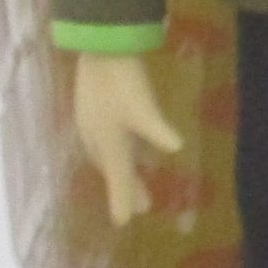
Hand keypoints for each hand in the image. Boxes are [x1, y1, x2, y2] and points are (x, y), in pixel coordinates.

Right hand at [71, 53, 181, 223]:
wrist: (99, 45)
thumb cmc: (122, 79)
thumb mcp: (143, 107)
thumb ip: (157, 129)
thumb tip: (175, 146)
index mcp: (107, 143)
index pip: (118, 178)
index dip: (123, 200)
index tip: (124, 223)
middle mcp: (96, 138)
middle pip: (113, 169)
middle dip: (127, 187)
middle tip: (142, 208)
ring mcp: (92, 123)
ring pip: (109, 155)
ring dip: (123, 170)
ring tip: (138, 182)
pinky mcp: (94, 109)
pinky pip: (107, 140)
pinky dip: (120, 151)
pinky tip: (132, 146)